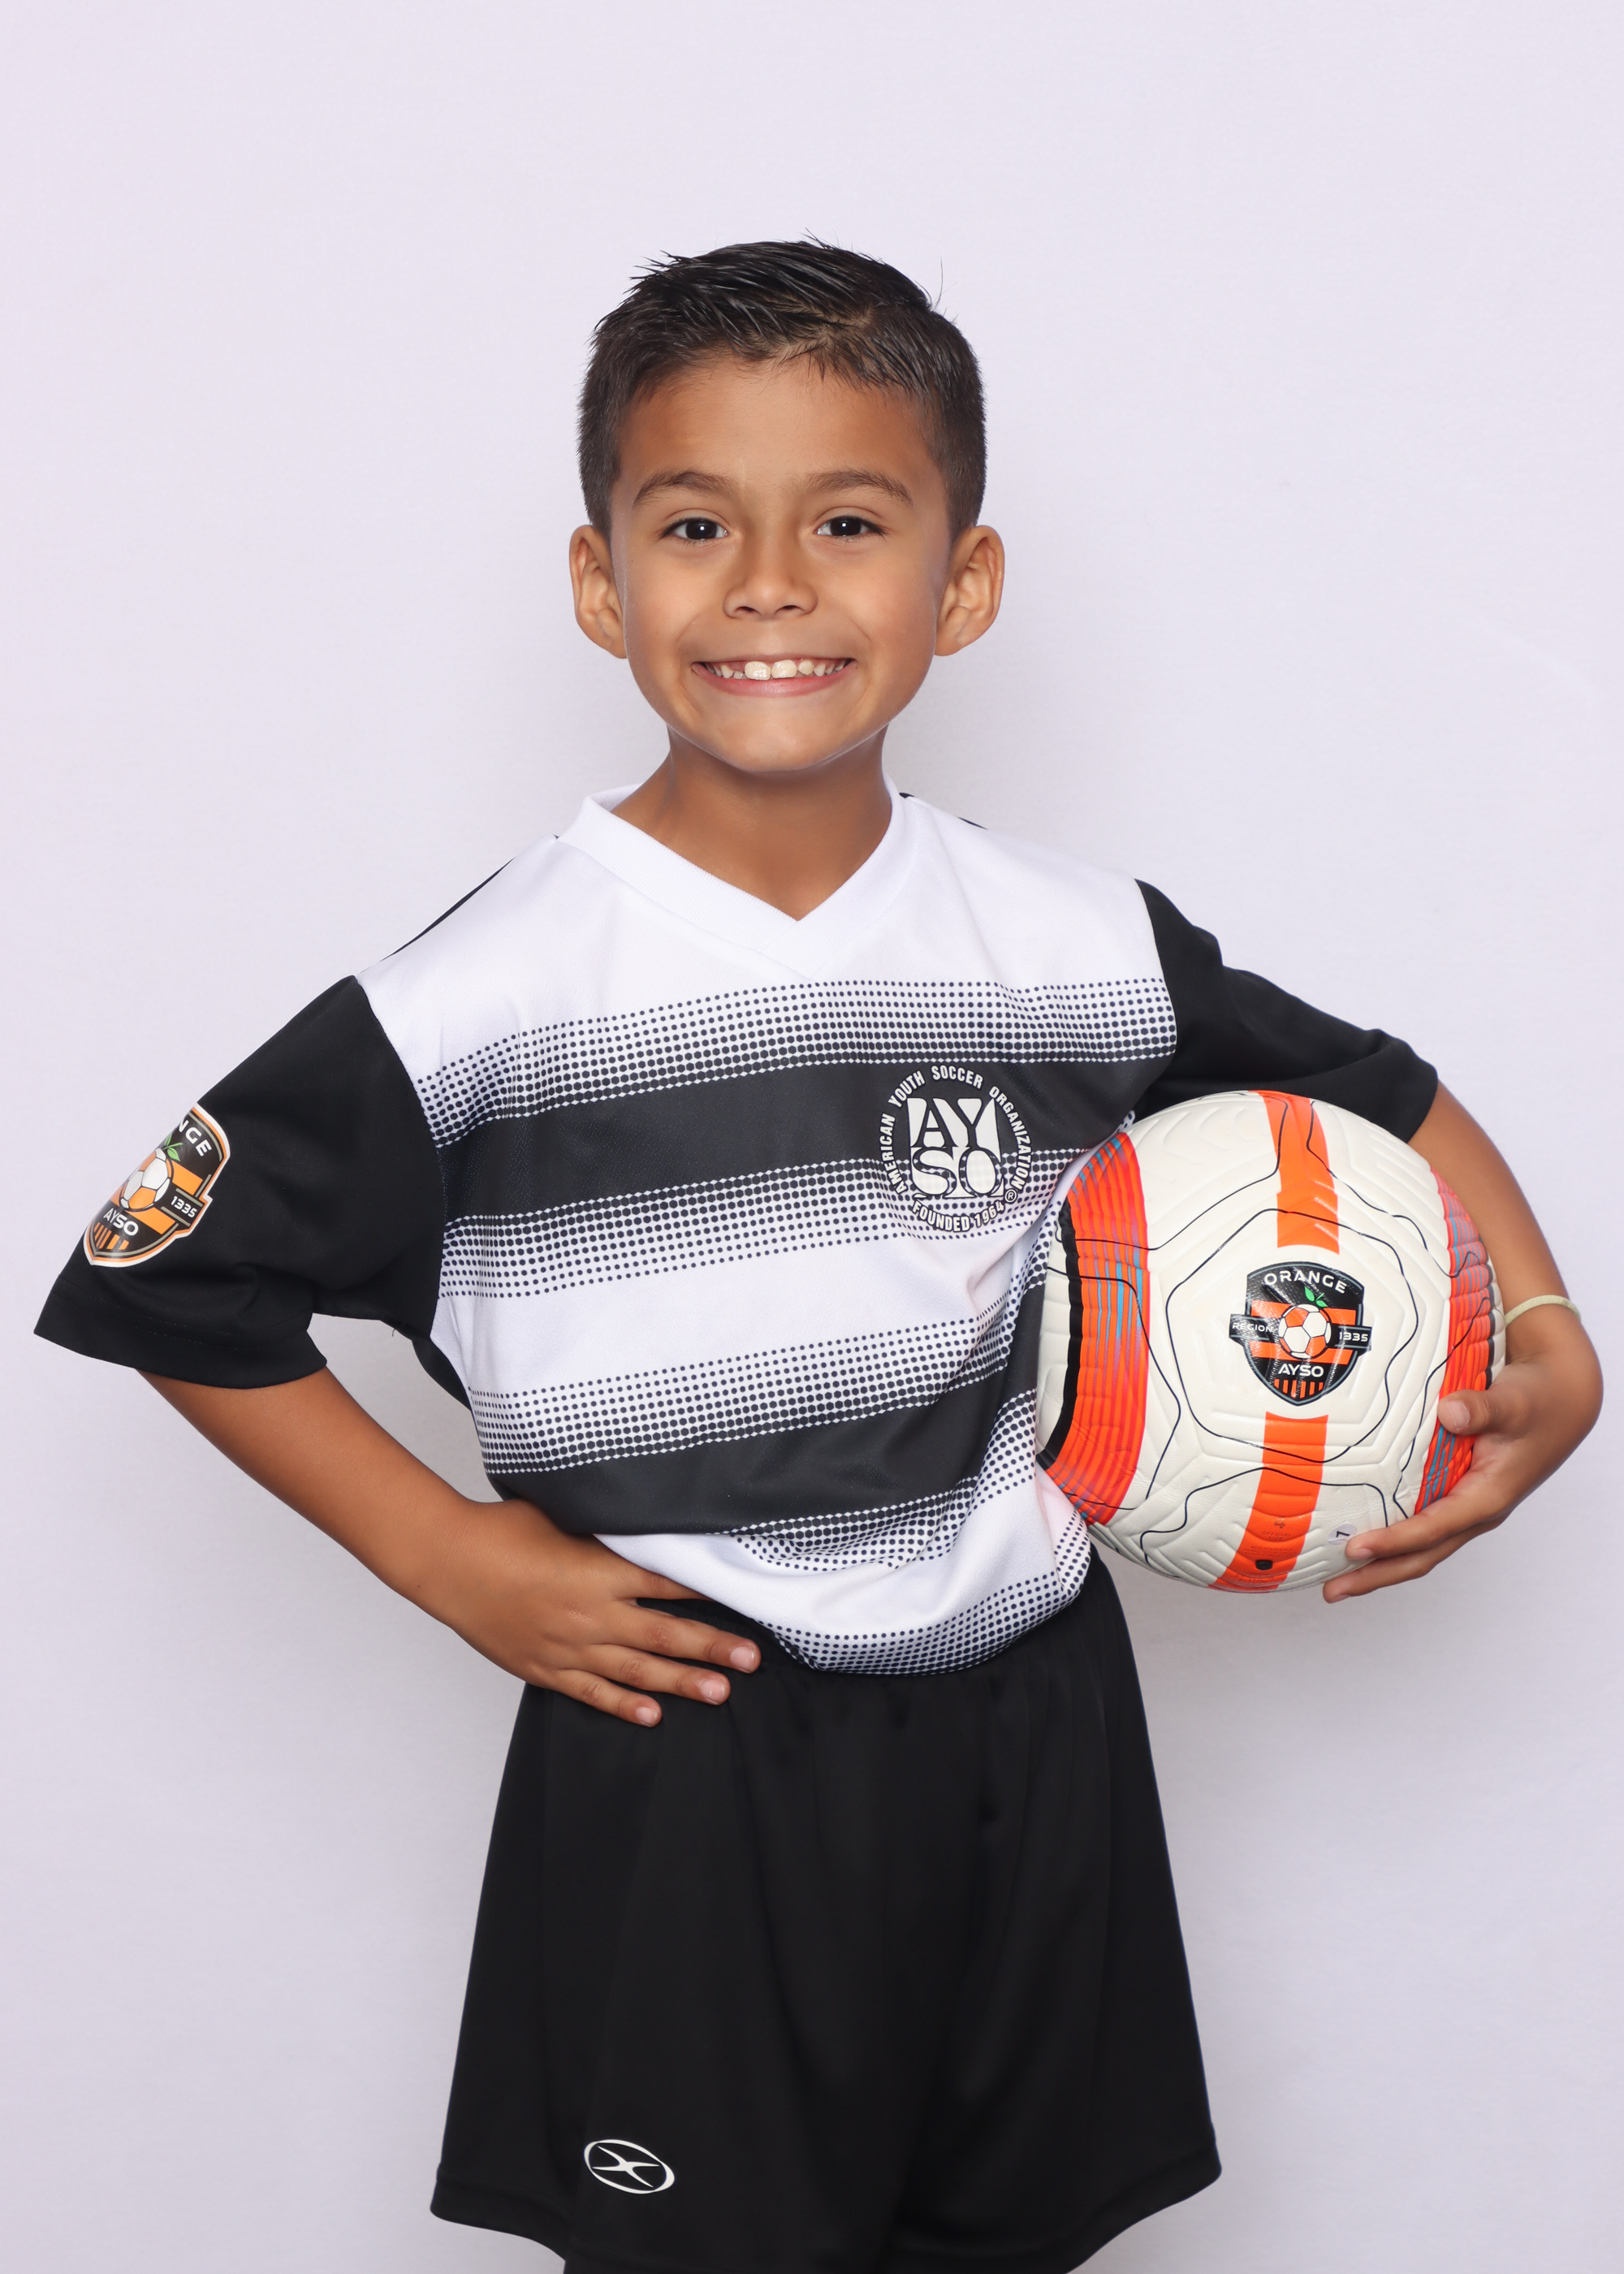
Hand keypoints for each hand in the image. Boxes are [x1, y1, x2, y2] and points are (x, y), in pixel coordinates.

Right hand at [142, 1369, 759, 1727]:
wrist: (448, 1561)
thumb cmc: (502, 1528)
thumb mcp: (565, 1514)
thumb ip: (607, 1525)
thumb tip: (646, 1515)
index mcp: (600, 1571)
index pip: (669, 1584)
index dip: (711, 1595)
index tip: (746, 1602)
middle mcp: (592, 1614)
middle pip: (665, 1636)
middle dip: (712, 1648)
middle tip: (751, 1659)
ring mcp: (569, 1646)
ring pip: (636, 1671)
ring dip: (681, 1684)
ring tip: (719, 1693)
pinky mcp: (546, 1667)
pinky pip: (592, 1691)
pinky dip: (623, 1704)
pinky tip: (651, 1715)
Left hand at [1324, 1306, 1601, 1599]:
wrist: (1559, 1403)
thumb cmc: (1536, 1403)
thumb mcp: (1513, 1403)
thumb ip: (1483, 1408)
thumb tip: (1451, 1412)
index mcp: (1487, 1498)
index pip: (1433, 1528)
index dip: (1393, 1541)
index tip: (1355, 1549)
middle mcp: (1475, 1512)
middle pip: (1421, 1555)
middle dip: (1376, 1575)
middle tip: (1332, 1590)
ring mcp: (1466, 1509)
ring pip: (1419, 1548)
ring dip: (1379, 1565)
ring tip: (1336, 1580)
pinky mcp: (1457, 1498)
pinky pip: (1419, 1527)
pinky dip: (1390, 1539)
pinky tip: (1359, 1536)